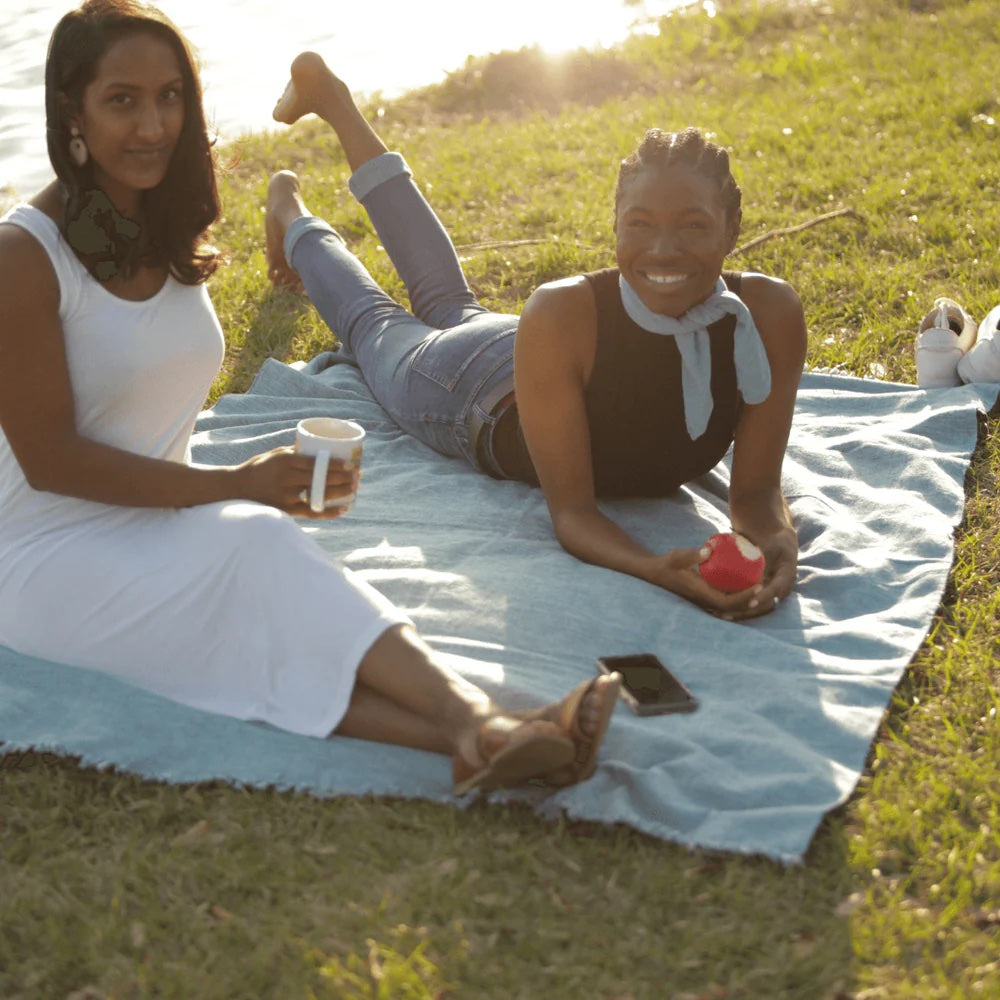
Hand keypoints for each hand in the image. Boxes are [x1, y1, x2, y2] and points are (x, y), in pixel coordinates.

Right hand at [235, 446, 359, 518]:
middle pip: (322, 478)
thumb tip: (320, 448)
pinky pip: (312, 512)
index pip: (317, 462)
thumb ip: (296, 453)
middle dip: (344, 479)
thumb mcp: (275, 455)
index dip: (337, 465)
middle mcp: (287, 477)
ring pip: (319, 494)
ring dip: (340, 493)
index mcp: (286, 460)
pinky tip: (342, 510)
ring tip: (354, 491)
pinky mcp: (286, 509)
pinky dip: (328, 512)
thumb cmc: (259, 468)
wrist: (236, 488)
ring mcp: (286, 495)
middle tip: (358, 478)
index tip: (351, 465)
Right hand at [644, 539, 793, 620]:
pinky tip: (754, 588)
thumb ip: (692, 554)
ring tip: (768, 593)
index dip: (744, 597)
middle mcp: (705, 602)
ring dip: (751, 603)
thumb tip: (710, 548)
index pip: (727, 602)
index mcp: (700, 595)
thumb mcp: (676, 556)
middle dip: (753, 604)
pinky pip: (729, 600)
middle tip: (771, 592)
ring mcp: (707, 602)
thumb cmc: (666, 564)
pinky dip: (742, 598)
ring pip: (733, 608)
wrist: (655, 573)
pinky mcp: (708, 597)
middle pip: (735, 610)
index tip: (759, 586)